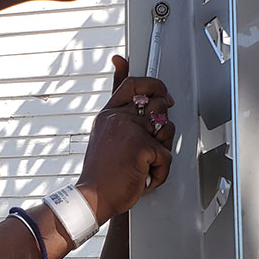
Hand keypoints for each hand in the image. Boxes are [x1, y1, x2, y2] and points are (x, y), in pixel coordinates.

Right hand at [76, 57, 175, 222]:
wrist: (92, 199)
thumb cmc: (102, 174)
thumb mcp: (105, 133)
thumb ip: (118, 103)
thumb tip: (119, 59)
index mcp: (109, 114)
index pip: (133, 84)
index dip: (153, 85)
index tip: (162, 95)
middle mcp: (117, 118)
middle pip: (159, 106)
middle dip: (161, 128)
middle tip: (146, 148)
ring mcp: (129, 130)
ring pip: (167, 130)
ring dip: (161, 151)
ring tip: (141, 164)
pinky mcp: (141, 146)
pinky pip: (166, 155)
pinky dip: (159, 172)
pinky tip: (142, 177)